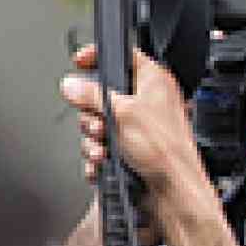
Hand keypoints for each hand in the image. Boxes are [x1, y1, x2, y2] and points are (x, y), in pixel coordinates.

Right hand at [61, 45, 201, 194]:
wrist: (173, 191)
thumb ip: (91, 95)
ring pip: (100, 124)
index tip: (80, 61)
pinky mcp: (131, 150)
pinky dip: (99, 155)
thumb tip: (72, 84)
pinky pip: (103, 146)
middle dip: (92, 113)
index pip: (124, 55)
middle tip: (99, 124)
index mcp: (154, 82)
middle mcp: (148, 102)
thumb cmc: (164, 150)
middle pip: (102, 95)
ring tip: (104, 147)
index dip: (100, 55)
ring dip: (94, 139)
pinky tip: (103, 161)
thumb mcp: (121, 113)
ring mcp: (139, 127)